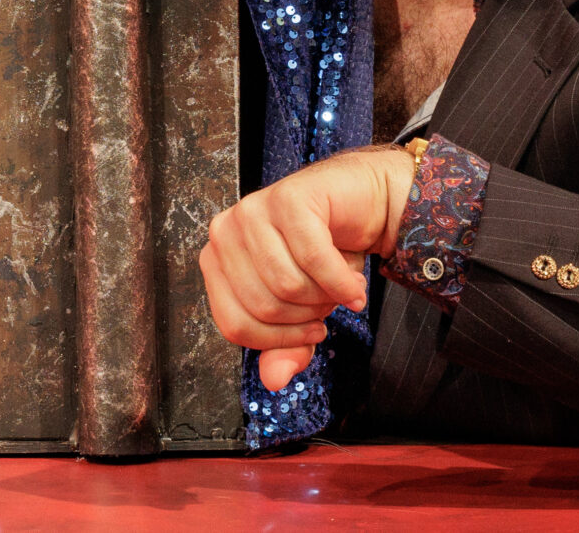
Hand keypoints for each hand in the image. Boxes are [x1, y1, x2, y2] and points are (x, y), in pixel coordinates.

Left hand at [200, 144, 417, 391]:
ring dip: (326, 297)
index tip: (312, 333)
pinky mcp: (289, 197)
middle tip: (327, 303)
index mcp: (216, 260)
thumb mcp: (303, 311)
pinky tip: (355, 285)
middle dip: (306, 316)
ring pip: (287, 284)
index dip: (277, 341)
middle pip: (262, 306)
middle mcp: (225, 232)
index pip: (233, 325)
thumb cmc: (323, 254)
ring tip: (339, 286)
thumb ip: (285, 347)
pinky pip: (315, 258)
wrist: (362, 203)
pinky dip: (342, 282)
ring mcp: (253, 210)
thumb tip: (273, 381)